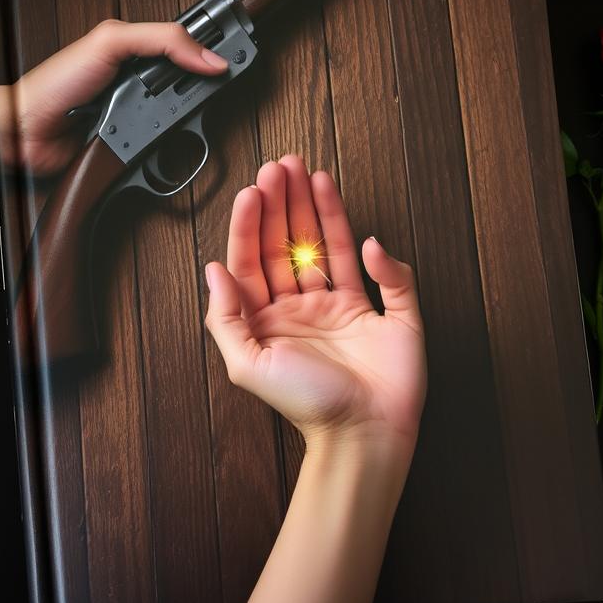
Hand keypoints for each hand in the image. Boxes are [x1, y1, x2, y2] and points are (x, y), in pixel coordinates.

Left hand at [0, 18, 228, 174]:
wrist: (26, 128)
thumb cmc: (59, 81)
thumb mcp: (113, 43)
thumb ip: (162, 41)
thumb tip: (208, 58)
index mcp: (138, 55)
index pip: (186, 48)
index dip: (213, 51)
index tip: (240, 56)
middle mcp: (140, 89)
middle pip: (189, 93)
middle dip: (206, 94)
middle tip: (228, 87)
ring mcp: (136, 123)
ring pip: (179, 130)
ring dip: (187, 132)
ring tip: (197, 122)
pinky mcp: (130, 155)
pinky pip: (160, 161)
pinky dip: (167, 162)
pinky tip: (167, 154)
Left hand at [203, 154, 426, 453]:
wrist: (363, 435)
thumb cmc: (306, 404)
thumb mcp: (248, 365)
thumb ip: (226, 317)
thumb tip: (213, 269)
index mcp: (272, 318)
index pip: (257, 259)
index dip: (253, 223)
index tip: (253, 190)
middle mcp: (307, 307)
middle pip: (292, 243)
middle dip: (285, 203)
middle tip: (282, 166)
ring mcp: (348, 308)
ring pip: (331, 247)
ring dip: (321, 210)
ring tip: (311, 173)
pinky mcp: (389, 315)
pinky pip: (387, 277)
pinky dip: (379, 257)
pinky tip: (365, 237)